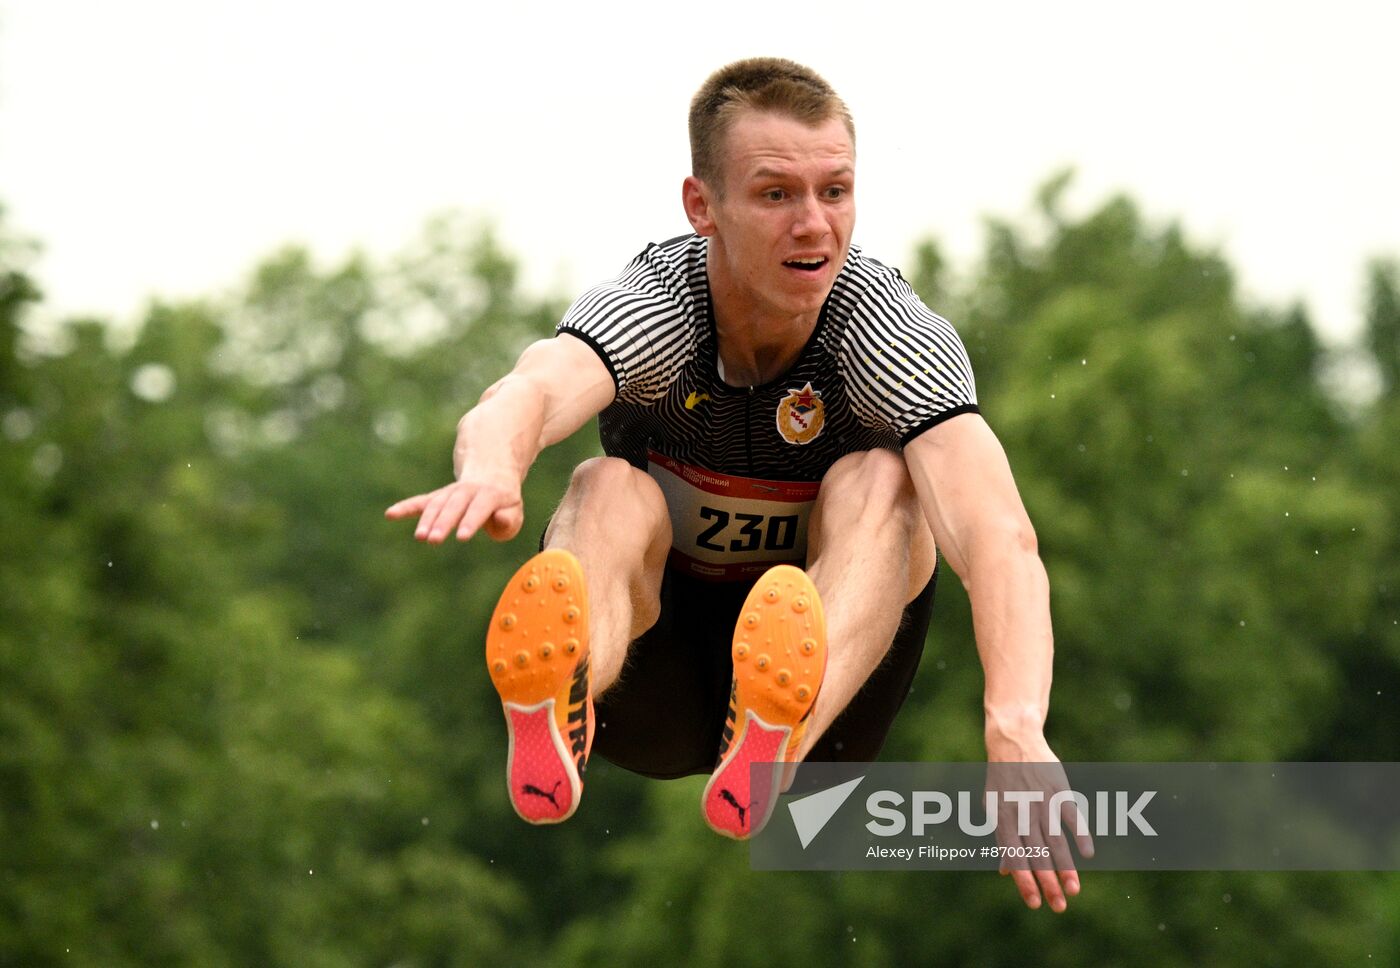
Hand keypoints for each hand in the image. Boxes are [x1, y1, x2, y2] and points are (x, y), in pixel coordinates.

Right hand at [384, 471, 523, 542]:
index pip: (479, 508)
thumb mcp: (514, 512)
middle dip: (443, 522)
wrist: (491, 477)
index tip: (461, 537)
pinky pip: (421, 501)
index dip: (470, 521)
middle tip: (434, 540)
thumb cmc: (504, 504)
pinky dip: (406, 507)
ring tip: (420, 537)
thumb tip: (499, 519)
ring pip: (437, 504)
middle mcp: (468, 491)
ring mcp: (451, 493)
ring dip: (427, 519)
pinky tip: (390, 514)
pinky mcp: (438, 498)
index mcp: (490, 494)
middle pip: (454, 505)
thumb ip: (508, 520)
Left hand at [986, 736, 1093, 912]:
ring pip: (1054, 839)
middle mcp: (1021, 811)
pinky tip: (1088, 854)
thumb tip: (1004, 872)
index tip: (1035, 904)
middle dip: (1048, 883)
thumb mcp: (993, 807)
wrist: (1013, 740)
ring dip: (1065, 867)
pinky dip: (1080, 834)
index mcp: (1002, 817)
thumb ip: (1002, 838)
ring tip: (1074, 890)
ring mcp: (1041, 800)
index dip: (1024, 881)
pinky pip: (1071, 815)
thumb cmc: (1002, 780)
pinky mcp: (1059, 789)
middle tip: (1059, 907)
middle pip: (1036, 853)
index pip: (1013, 856)